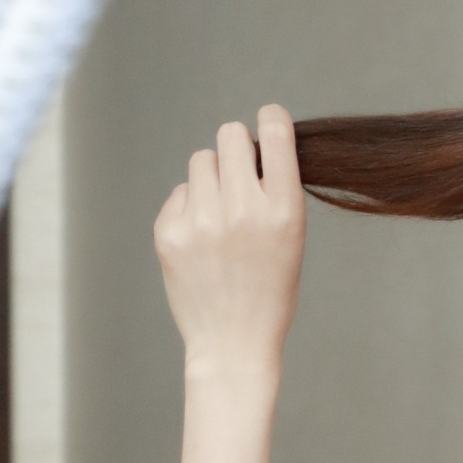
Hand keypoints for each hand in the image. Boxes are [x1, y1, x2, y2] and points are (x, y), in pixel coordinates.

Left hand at [153, 106, 305, 374]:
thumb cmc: (270, 289)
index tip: (268, 119)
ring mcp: (202, 222)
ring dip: (211, 178)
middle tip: (239, 177)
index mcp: (284, 210)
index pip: (275, 132)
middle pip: (230, 136)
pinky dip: (189, 207)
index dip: (271, 119)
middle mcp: (243, 210)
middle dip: (236, 150)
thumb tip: (254, 140)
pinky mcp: (170, 233)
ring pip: (202, 160)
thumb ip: (275, 189)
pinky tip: (201, 239)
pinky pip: (179, 192)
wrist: (234, 342)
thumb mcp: (292, 238)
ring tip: (219, 215)